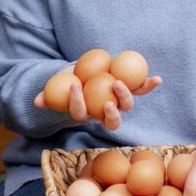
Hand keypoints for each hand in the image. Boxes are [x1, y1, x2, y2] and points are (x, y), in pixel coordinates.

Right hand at [34, 70, 162, 129]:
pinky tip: (158, 79)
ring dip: (125, 97)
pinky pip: (140, 89)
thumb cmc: (68, 83)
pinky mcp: (129, 89)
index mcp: (87, 114)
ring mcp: (119, 102)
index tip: (75, 88)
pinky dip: (149, 85)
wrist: (85, 75)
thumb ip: (48, 95)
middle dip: (111, 114)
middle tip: (107, 102)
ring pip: (125, 106)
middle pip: (111, 120)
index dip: (78, 104)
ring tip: (120, 84)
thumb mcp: (57, 88)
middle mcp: (105, 113)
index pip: (83, 115)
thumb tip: (37, 101)